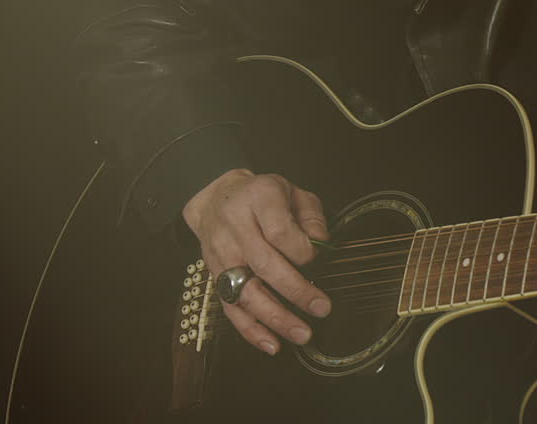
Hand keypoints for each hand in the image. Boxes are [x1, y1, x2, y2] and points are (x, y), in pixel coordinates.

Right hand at [182, 168, 330, 354]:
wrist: (217, 199)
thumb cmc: (263, 198)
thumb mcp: (293, 192)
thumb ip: (312, 216)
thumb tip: (321, 244)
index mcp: (259, 199)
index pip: (280, 231)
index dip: (302, 250)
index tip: (316, 260)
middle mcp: (236, 227)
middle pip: (264, 264)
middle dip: (295, 291)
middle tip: (321, 308)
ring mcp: (222, 254)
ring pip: (246, 291)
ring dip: (275, 317)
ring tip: (301, 333)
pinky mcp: (215, 276)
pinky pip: (230, 308)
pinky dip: (251, 330)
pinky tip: (272, 344)